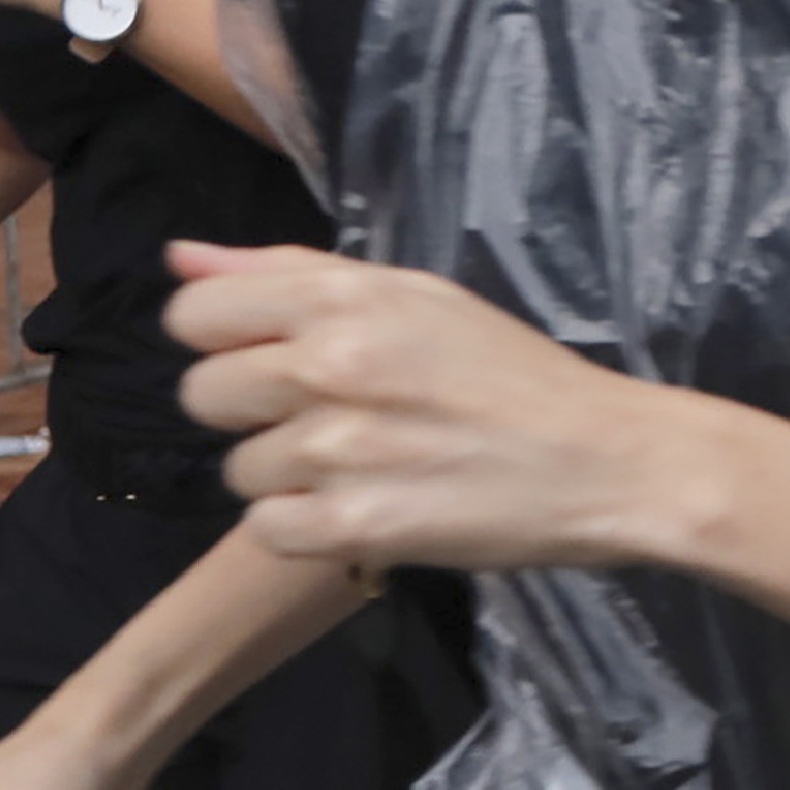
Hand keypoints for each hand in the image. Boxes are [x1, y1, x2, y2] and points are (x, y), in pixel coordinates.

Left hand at [170, 242, 702, 580]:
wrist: (610, 461)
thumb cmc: (516, 375)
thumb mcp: (418, 298)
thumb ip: (293, 272)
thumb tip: (179, 259)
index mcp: (345, 299)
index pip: (194, 314)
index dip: (224, 339)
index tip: (275, 357)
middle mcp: (329, 366)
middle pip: (203, 395)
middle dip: (256, 410)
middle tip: (332, 419)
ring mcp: (337, 451)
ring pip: (240, 470)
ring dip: (292, 476)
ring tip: (368, 468)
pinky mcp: (351, 528)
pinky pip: (268, 530)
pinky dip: (310, 529)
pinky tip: (367, 509)